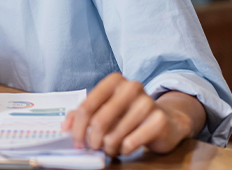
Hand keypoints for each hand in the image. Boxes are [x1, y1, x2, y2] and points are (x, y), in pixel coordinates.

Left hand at [61, 73, 204, 156]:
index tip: (76, 141)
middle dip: (92, 140)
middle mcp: (131, 87)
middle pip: (98, 121)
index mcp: (114, 81)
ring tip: (111, 148)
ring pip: (114, 135)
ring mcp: (147, 102)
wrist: (166, 120)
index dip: (78, 128)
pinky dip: (123, 150)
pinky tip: (125, 147)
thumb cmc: (129, 114)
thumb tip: (65, 127)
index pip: (87, 106)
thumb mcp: (105, 108)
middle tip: (93, 147)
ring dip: (108, 147)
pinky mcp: (158, 120)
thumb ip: (83, 113)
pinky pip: (130, 143)